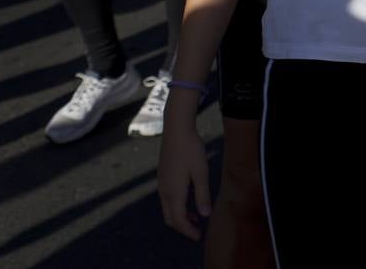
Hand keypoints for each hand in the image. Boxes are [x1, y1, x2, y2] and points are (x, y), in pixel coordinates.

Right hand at [158, 121, 211, 240]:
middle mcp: (164, 191)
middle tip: (197, 230)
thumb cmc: (191, 150)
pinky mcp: (162, 177)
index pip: (179, 220)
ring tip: (195, 216)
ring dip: (179, 216)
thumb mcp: (201, 172)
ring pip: (167, 209)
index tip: (199, 236)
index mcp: (174, 193)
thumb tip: (205, 215)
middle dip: (183, 227)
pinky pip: (166, 199)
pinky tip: (187, 200)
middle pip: (170, 218)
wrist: (176, 130)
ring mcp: (161, 184)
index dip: (189, 231)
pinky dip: (176, 206)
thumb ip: (202, 195)